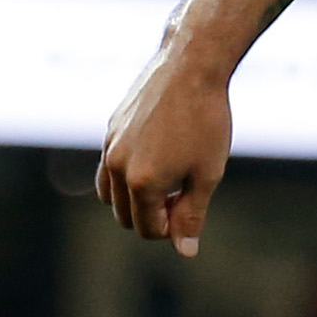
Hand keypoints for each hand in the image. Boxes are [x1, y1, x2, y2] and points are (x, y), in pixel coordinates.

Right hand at [95, 48, 234, 257]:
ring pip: (110, 194)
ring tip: (167, 180)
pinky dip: (127, 173)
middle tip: (182, 194)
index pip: (148, 229)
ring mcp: (109, 146)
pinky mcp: (110, 128)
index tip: (191, 206)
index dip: (172, 230)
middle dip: (152, 216)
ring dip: (134, 198)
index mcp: (142, 183)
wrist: (191, 65)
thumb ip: (192, 215)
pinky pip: (109, 165)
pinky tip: (159, 154)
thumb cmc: (207, 121)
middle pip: (125, 217)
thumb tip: (185, 252)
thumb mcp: (207, 174)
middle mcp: (117, 166)